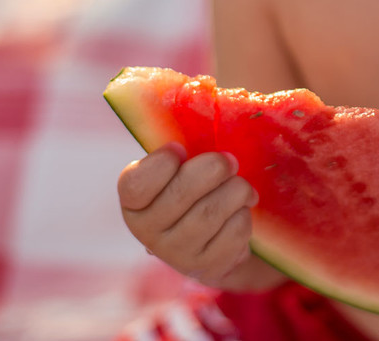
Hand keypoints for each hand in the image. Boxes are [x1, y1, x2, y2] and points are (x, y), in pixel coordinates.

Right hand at [117, 143, 258, 288]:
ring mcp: (177, 254)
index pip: (136, 184)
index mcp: (134, 203)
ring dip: (236, 190)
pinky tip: (241, 210)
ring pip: (212, 212)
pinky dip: (244, 214)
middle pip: (182, 193)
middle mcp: (148, 232)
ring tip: (240, 186)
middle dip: (213, 168)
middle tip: (228, 161)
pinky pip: (234, 231)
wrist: (212, 241)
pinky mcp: (208, 267)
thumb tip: (202, 112)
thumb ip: (180, 153)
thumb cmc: (193, 192)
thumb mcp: (178, 172)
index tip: (180, 149)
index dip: (160, 163)